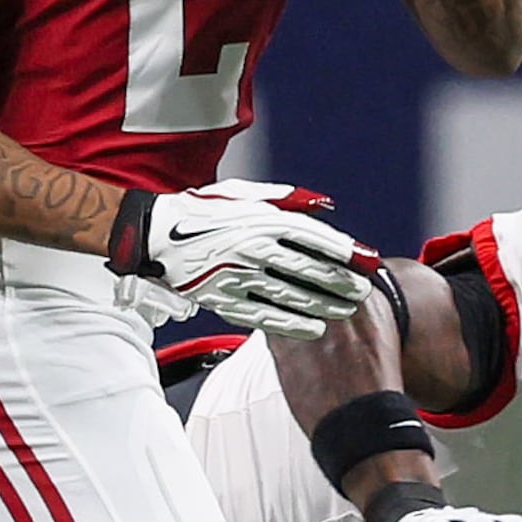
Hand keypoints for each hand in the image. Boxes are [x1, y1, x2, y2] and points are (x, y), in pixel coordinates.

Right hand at [108, 181, 371, 338]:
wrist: (153, 235)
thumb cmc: (203, 210)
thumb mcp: (245, 193)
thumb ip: (288, 198)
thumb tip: (326, 206)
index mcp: (259, 219)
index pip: (313, 237)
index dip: (345, 250)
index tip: (368, 259)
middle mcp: (251, 248)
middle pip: (308, 269)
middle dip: (341, 281)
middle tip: (363, 290)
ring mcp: (236, 277)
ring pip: (290, 296)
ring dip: (323, 305)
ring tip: (346, 311)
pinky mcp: (221, 299)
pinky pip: (262, 316)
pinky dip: (291, 324)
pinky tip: (313, 328)